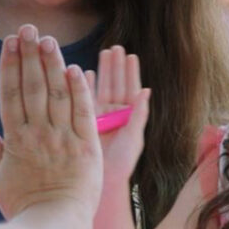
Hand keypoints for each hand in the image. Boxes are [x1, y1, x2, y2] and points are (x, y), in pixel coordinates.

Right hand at [0, 24, 101, 219]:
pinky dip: (79, 91)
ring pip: (57, 94)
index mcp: (15, 140)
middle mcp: (38, 134)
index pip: (10, 94)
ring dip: (52, 64)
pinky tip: (75, 69)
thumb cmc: (24, 208)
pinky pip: (82, 114)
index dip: (9, 65)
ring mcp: (63, 140)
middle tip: (28, 29)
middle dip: (29, 55)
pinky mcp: (87, 148)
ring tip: (48, 40)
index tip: (9, 42)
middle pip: (32, 87)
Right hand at [87, 46, 149, 185]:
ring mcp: (98, 116)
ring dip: (102, 70)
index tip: (130, 55)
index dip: (130, 72)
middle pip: (115, 84)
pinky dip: (84, 86)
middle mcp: (114, 114)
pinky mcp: (84, 120)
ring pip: (101, 88)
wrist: (101, 181)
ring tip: (102, 52)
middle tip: (115, 47)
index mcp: (128, 117)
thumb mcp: (133, 138)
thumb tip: (146, 90)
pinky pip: (84, 99)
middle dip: (115, 66)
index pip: (130, 89)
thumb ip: (139, 114)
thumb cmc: (122, 164)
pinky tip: (82, 71)